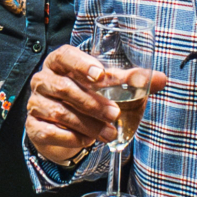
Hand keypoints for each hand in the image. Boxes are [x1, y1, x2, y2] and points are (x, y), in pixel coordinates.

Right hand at [27, 43, 165, 164]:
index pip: (65, 56)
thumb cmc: (86, 94)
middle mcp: (43, 79)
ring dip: (88, 124)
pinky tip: (87, 140)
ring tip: (109, 133)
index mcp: (59, 61)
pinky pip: (51, 132)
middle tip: (114, 114)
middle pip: (65, 88)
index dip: (82, 64)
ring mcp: (35, 103)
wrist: (62, 123)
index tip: (101, 76)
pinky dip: (73, 137)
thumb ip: (131, 80)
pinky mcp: (34, 126)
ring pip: (61, 113)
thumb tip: (162, 79)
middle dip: (92, 103)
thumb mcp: (106, 85)